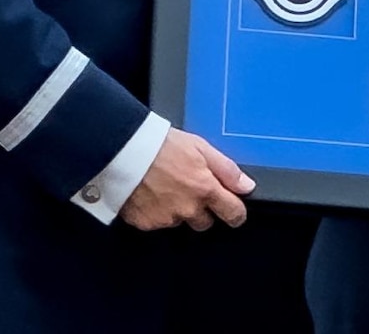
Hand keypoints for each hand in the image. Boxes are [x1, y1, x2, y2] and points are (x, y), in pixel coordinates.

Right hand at [118, 128, 255, 231]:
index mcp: (205, 189)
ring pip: (180, 221)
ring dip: (177, 209)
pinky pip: (158, 222)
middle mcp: (188, 209)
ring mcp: (166, 219)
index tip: (234, 211)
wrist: (123, 151)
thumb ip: (226, 169)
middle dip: (202, 210)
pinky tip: (150, 193)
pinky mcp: (146, 223)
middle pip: (205, 222)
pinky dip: (156, 211)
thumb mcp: (201, 147)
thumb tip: (246, 186)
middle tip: (189, 188)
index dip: (236, 213)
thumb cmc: (160, 145)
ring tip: (165, 186)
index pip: (232, 213)